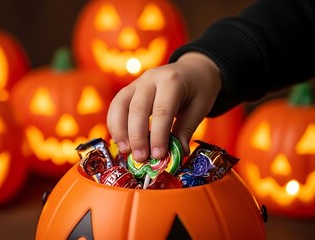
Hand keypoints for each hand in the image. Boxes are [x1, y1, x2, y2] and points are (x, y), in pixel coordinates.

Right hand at [107, 52, 221, 161]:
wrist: (192, 70)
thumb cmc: (198, 89)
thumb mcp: (199, 107)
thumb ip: (186, 129)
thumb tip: (179, 153)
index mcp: (172, 81)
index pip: (162, 110)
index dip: (158, 135)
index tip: (158, 156)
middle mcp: (151, 78)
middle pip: (138, 108)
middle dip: (137, 136)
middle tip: (140, 158)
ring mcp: (137, 83)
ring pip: (120, 105)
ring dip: (120, 130)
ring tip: (126, 151)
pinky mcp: (129, 89)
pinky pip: (116, 106)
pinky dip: (114, 124)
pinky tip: (120, 141)